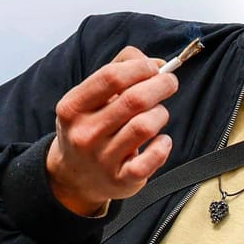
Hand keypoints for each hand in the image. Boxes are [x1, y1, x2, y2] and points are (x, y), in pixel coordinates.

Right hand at [45, 46, 180, 215]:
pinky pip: (154, 157)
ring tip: (158, 114)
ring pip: (146, 126)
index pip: (112, 77)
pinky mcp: (122, 180)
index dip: (141, 68)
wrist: (74, 177)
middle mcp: (85, 134)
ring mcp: (102, 159)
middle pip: (135, 100)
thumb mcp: (91, 97)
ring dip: (161, 114)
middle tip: (169, 83)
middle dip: (161, 85)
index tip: (154, 68)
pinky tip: (161, 141)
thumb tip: (158, 63)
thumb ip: (121, 69)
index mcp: (73, 107)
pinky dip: (164, 145)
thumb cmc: (91, 127)